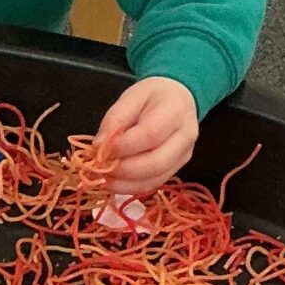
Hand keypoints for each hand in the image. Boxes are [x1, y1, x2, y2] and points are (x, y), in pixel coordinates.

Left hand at [96, 76, 198, 195]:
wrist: (179, 100)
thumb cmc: (153, 97)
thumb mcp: (131, 96)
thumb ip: (115, 119)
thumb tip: (99, 146)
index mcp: (175, 111)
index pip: (150, 134)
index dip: (123, 146)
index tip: (101, 150)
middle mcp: (185, 136)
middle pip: (156, 163)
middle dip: (123, 170)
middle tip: (100, 168)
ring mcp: (183, 156)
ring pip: (155, 179)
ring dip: (125, 183)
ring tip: (104, 178)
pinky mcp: (177, 168)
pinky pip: (154, 184)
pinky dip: (132, 187)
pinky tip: (116, 182)